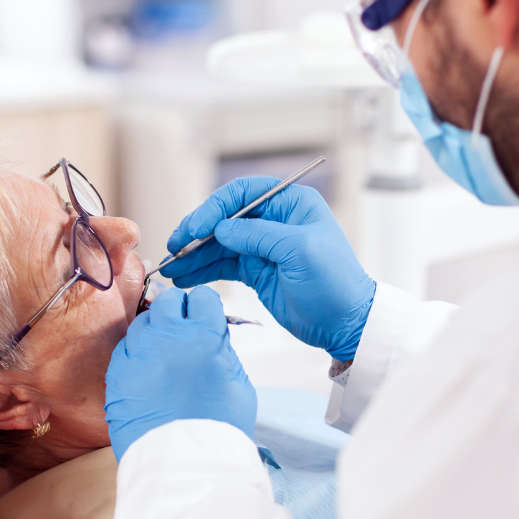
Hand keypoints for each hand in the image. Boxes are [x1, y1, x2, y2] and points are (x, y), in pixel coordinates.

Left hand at [105, 287, 256, 459]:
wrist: (184, 465)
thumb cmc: (218, 430)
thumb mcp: (239, 385)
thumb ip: (225, 351)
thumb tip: (214, 335)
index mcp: (203, 336)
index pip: (202, 298)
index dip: (204, 306)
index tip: (203, 315)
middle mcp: (167, 337)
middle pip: (168, 301)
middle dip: (178, 310)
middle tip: (183, 329)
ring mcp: (138, 355)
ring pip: (143, 322)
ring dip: (155, 331)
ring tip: (164, 353)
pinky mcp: (117, 375)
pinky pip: (125, 350)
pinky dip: (137, 353)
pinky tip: (147, 370)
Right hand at [160, 178, 375, 359]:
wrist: (346, 324)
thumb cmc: (335, 284)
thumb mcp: (300, 252)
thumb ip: (259, 235)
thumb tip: (221, 228)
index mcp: (290, 204)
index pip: (243, 194)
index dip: (215, 208)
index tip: (195, 228)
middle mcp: (274, 220)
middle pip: (225, 218)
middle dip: (197, 232)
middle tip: (174, 248)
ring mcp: (263, 247)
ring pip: (220, 243)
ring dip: (195, 254)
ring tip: (172, 269)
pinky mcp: (257, 271)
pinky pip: (223, 265)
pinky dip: (203, 270)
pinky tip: (185, 278)